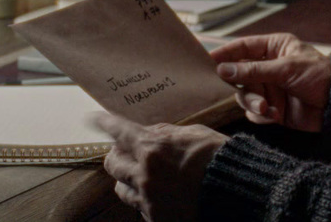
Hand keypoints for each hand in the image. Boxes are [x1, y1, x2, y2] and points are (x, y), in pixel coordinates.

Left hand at [95, 114, 226, 221]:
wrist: (237, 192)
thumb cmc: (220, 158)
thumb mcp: (194, 134)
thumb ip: (166, 133)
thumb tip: (150, 132)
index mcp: (153, 149)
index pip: (119, 131)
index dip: (104, 122)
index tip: (93, 118)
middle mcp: (144, 175)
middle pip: (112, 163)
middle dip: (117, 154)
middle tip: (127, 151)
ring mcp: (148, 199)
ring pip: (120, 188)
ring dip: (128, 179)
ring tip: (143, 175)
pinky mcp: (155, 218)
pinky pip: (139, 206)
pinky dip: (145, 198)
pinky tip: (161, 193)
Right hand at [210, 33, 330, 131]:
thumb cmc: (318, 75)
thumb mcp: (285, 69)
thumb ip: (253, 70)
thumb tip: (222, 70)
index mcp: (273, 48)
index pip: (242, 48)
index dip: (224, 54)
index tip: (207, 62)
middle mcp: (268, 67)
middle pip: (238, 76)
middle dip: (242, 88)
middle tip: (247, 93)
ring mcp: (270, 89)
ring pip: (244, 96)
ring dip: (253, 104)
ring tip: (268, 109)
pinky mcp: (273, 109)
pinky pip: (255, 113)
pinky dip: (262, 115)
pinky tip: (276, 115)